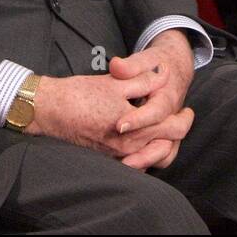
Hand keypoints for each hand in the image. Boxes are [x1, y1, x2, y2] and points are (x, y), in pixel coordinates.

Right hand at [26, 66, 192, 169]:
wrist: (49, 110)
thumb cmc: (80, 94)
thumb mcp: (115, 82)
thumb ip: (143, 81)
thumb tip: (163, 76)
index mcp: (133, 128)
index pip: (172, 129)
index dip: (184, 118)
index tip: (188, 109)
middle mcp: (128, 147)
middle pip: (166, 145)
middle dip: (178, 131)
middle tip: (183, 116)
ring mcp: (117, 155)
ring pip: (153, 156)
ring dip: (164, 142)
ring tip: (167, 127)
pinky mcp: (108, 157)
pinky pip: (137, 160)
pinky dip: (148, 151)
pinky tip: (146, 138)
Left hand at [107, 29, 195, 169]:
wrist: (175, 68)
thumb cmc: (156, 64)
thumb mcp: (145, 60)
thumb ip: (131, 65)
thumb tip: (116, 66)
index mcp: (166, 97)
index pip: (155, 112)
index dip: (139, 120)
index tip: (119, 125)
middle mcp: (171, 117)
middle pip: (165, 141)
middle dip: (144, 153)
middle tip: (122, 160)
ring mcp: (170, 130)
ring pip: (165, 153)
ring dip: (147, 162)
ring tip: (124, 168)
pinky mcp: (165, 137)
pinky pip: (160, 156)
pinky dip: (147, 163)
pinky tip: (126, 167)